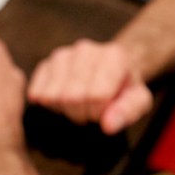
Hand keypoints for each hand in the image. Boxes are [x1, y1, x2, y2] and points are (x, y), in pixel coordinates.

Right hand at [27, 38, 151, 133]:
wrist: (109, 72)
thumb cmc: (123, 89)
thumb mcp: (137, 100)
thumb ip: (127, 112)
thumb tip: (108, 125)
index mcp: (114, 55)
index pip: (96, 95)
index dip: (98, 111)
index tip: (104, 110)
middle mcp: (85, 49)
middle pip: (71, 97)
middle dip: (80, 112)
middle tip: (89, 110)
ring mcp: (62, 55)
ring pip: (52, 96)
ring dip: (64, 109)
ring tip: (77, 104)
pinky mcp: (45, 64)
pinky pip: (37, 93)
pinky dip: (48, 104)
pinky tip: (63, 99)